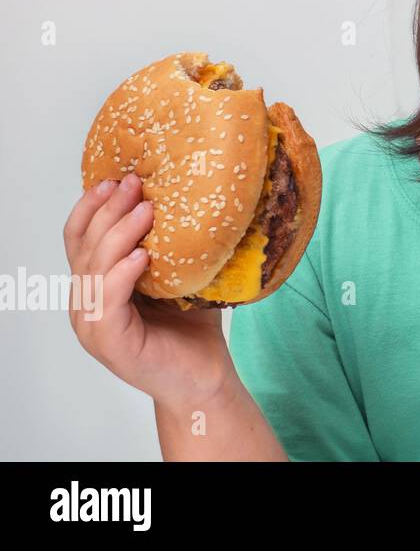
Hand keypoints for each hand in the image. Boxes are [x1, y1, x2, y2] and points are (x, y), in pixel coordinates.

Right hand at [65, 173, 238, 405]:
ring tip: (145, 210)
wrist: (203, 378)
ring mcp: (94, 325)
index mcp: (97, 284)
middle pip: (85, 247)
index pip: (80, 237)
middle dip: (107, 210)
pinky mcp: (111, 343)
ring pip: (94, 270)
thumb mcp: (179, 275)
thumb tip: (194, 193)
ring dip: (118, 235)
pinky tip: (141, 257)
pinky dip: (122, 276)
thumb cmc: (191, 326)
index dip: (91, 206)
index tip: (113, 177)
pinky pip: (108, 303)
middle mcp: (87, 302)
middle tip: (134, 183)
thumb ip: (173, 244)